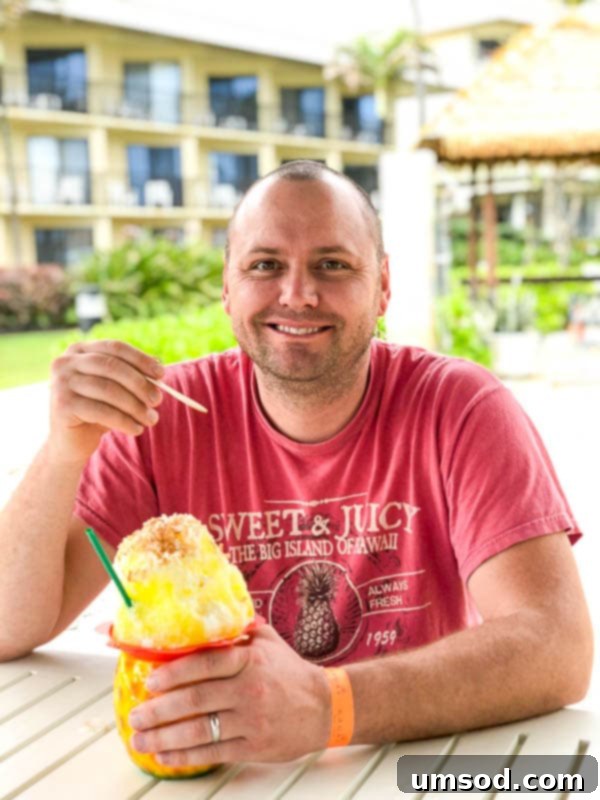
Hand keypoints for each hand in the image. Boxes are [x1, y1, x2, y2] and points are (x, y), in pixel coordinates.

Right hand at [48, 340, 163, 462]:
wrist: (71, 443)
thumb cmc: (97, 412)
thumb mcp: (117, 390)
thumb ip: (134, 375)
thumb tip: (159, 365)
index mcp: (79, 350)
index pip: (115, 347)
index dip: (140, 359)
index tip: (161, 374)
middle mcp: (66, 362)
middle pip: (112, 366)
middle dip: (140, 384)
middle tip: (158, 400)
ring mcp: (61, 382)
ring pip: (108, 390)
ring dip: (135, 406)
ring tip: (151, 419)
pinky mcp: (63, 405)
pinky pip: (102, 411)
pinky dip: (124, 421)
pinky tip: (136, 429)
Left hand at [128, 625, 331, 766]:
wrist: (325, 707)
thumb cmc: (290, 671)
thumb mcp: (268, 640)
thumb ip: (237, 628)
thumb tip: (204, 614)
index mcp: (249, 659)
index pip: (205, 663)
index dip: (174, 673)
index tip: (149, 681)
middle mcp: (249, 689)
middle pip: (195, 699)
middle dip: (159, 709)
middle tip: (135, 714)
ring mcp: (251, 720)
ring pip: (200, 730)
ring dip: (164, 736)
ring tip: (140, 738)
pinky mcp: (253, 746)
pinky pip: (213, 752)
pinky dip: (185, 755)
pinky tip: (164, 755)